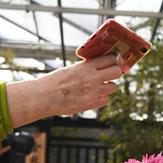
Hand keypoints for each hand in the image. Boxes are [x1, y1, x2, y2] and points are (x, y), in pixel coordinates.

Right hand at [6, 54, 123, 126]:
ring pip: (114, 87)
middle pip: (117, 72)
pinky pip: (106, 100)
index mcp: (87, 66)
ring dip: (109, 86)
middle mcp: (94, 78)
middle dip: (116, 72)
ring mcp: (94, 92)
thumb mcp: (71, 69)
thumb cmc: (54, 81)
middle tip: (111, 73)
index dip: (113, 60)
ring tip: (100, 86)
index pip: (110, 59)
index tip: (114, 61)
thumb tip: (99, 66)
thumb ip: (86, 68)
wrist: (45, 97)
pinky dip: (102, 98)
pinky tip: (93, 96)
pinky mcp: (92, 104)